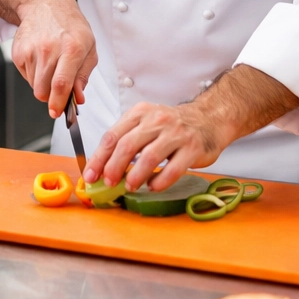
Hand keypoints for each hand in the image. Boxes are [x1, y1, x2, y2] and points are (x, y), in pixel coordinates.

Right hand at [0, 0, 96, 118]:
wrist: (45, 5)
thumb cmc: (70, 27)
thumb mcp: (89, 48)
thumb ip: (84, 76)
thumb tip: (77, 98)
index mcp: (72, 48)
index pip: (61, 83)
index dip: (58, 103)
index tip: (57, 113)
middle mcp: (50, 49)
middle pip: (43, 89)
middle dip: (51, 96)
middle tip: (59, 88)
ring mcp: (31, 50)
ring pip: (34, 85)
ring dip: (43, 83)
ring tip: (51, 65)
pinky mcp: (18, 51)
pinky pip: (26, 76)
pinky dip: (34, 74)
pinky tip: (41, 58)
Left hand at [87, 102, 221, 191]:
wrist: (208, 119)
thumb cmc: (172, 126)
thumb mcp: (146, 123)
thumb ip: (126, 140)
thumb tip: (102, 167)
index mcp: (140, 113)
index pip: (112, 136)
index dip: (99, 158)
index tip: (91, 175)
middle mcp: (157, 120)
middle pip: (127, 145)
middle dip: (113, 167)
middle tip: (108, 182)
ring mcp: (176, 134)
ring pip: (149, 157)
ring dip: (136, 176)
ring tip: (130, 186)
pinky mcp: (193, 148)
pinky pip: (173, 169)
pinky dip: (160, 181)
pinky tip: (153, 186)